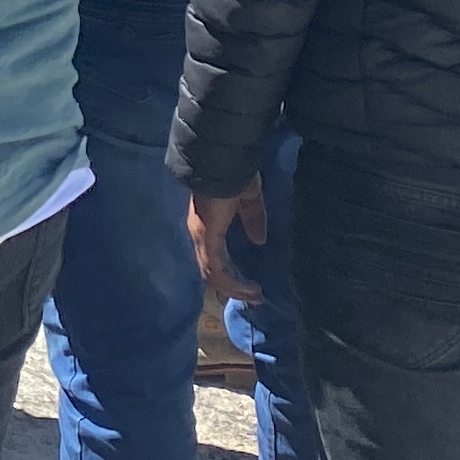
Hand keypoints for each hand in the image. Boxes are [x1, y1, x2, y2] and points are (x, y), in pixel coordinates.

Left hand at [186, 185, 265, 307]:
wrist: (223, 161)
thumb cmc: (234, 173)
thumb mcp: (247, 199)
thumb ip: (252, 218)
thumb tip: (259, 240)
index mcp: (208, 225)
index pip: (214, 256)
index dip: (230, 273)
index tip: (249, 286)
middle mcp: (200, 234)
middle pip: (211, 270)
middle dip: (232, 287)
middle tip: (251, 299)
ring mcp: (201, 237)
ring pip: (213, 274)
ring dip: (234, 288)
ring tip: (254, 296)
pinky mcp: (206, 238)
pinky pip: (215, 268)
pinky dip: (232, 282)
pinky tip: (249, 288)